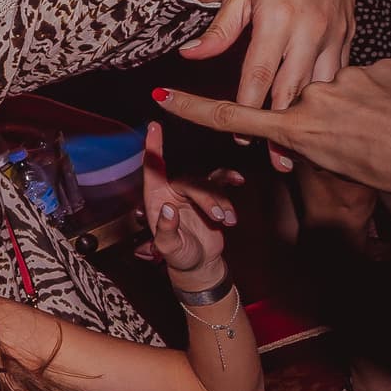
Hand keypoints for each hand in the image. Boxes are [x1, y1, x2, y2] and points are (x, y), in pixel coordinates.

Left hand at [130, 122, 235, 278]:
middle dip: (207, 198)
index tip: (153, 126)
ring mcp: (192, 192)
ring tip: (227, 221)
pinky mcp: (210, 195)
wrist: (200, 264)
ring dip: (220, 201)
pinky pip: (220, 181)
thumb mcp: (169, 248)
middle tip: (218, 218)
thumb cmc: (179, 256)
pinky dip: (229, 181)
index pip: (153, 169)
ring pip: (208, 184)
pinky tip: (238, 181)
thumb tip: (167, 210)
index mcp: (156, 198)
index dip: (152, 147)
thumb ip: (166, 230)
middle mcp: (172, 191)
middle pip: (190, 181)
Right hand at [153, 60, 390, 191]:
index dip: (195, 106)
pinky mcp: (378, 66)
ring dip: (357, 110)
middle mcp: (314, 97)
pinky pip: (370, 81)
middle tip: (359, 142)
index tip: (163, 93)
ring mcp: (346, 78)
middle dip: (322, 121)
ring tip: (390, 133)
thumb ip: (314, 142)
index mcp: (300, 126)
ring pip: (338, 90)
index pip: (236, 113)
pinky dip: (384, 98)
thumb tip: (309, 129)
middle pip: (296, 100)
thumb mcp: (343, 168)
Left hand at [179, 0, 354, 148]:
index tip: (236, 136)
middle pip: (292, 90)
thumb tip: (189, 58)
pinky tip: (323, 119)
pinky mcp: (348, 32)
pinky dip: (329, 98)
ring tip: (297, 151)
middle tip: (270, 157)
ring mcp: (334, 31)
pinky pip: (340, 73)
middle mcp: (309, 27)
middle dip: (280, 126)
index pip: (258, 76)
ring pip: (321, 87)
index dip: (246, 110)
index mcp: (278, 17)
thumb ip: (219, 29)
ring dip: (308, 118)